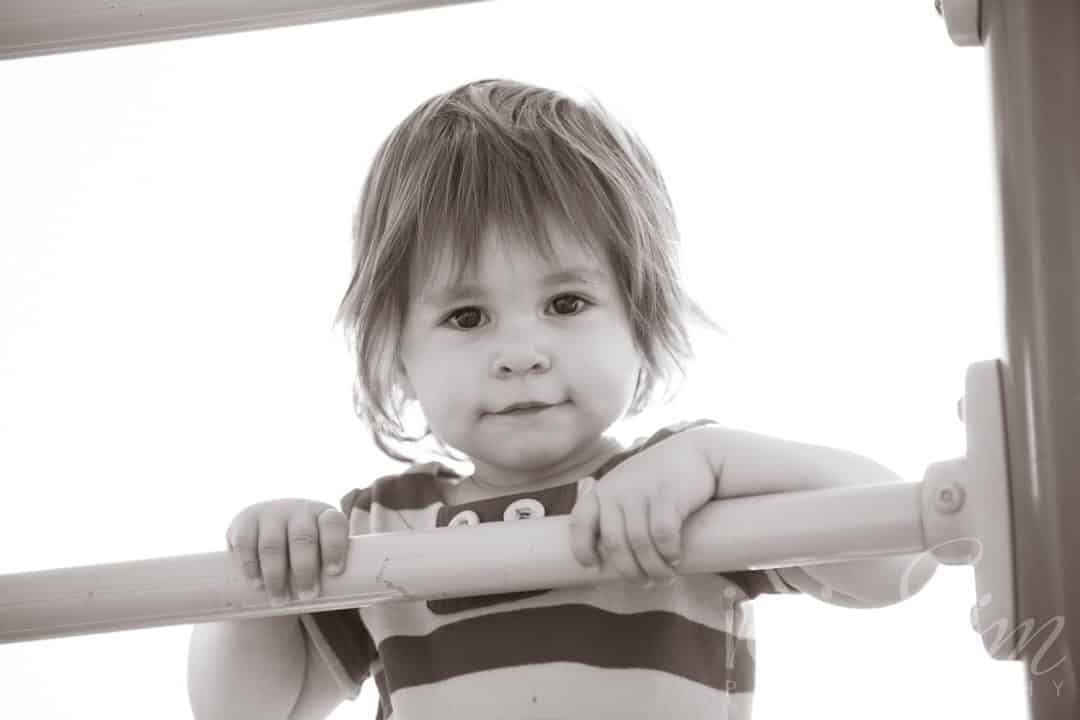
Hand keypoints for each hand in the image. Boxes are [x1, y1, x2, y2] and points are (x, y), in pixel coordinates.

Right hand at [226, 498, 348, 605]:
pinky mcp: (245, 521)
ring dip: (276, 576)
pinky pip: (246, 544)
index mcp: (324, 514)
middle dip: (305, 570)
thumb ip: (332, 569)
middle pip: (303, 538)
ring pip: (273, 545)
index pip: (333, 524)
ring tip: (280, 599)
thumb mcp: (320, 551)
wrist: (266, 534)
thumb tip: (359, 600)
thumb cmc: (304, 553)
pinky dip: (251, 567)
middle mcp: (298, 509)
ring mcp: (270, 513)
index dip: (335, 547)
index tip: (334, 573)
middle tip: (308, 596)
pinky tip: (257, 584)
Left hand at [568, 428, 715, 585]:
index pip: (580, 522)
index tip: (594, 568)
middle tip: (644, 583)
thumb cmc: (659, 480)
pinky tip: (675, 559)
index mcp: (602, 490)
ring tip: (664, 577)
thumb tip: (607, 556)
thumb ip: (614, 509)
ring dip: (653, 569)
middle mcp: (617, 490)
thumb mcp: (628, 486)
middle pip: (615, 544)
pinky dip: (669, 553)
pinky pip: (663, 535)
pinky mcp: (667, 495)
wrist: (696, 451)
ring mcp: (641, 491)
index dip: (582, 548)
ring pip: (640, 544)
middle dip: (629, 571)